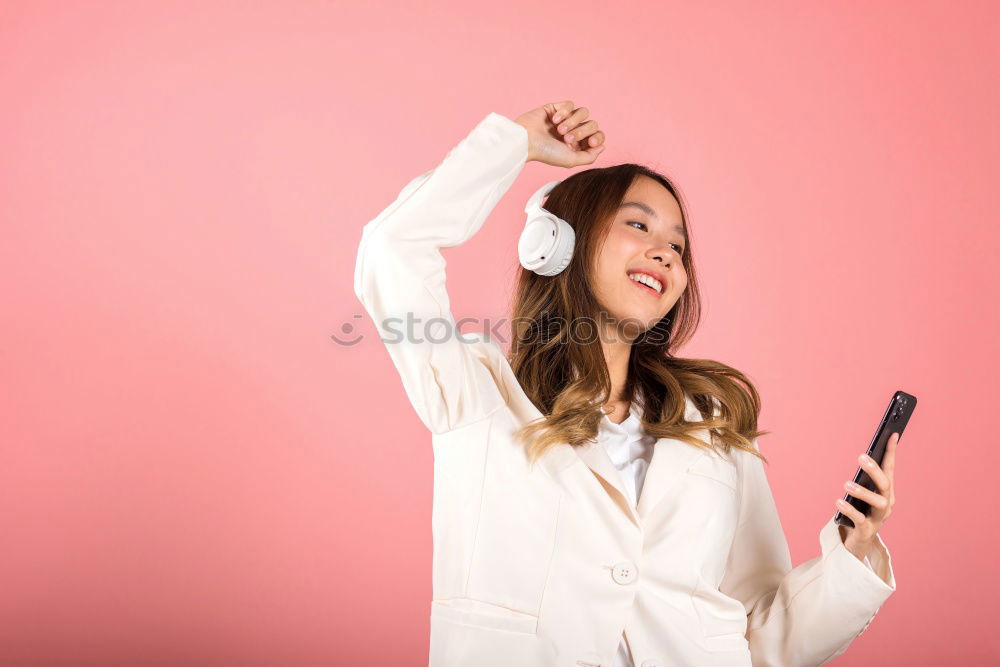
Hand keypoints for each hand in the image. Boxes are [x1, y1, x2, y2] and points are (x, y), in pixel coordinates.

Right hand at [514, 100, 605, 166]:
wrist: (527, 140)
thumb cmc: (546, 153)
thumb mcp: (571, 160)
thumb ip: (589, 156)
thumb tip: (602, 147)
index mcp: (577, 145)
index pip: (597, 136)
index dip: (598, 137)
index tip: (591, 142)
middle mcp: (572, 131)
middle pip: (592, 124)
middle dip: (582, 131)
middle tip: (566, 138)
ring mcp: (565, 119)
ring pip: (583, 112)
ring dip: (573, 121)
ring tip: (560, 129)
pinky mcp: (556, 108)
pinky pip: (570, 104)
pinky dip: (564, 112)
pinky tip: (554, 120)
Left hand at [836, 432, 898, 562]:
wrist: (859, 540)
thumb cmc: (861, 510)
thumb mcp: (863, 492)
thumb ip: (864, 477)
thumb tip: (863, 456)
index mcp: (886, 491)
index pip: (890, 468)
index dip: (891, 452)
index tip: (891, 434)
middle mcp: (886, 503)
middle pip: (885, 484)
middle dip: (875, 469)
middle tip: (861, 457)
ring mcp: (878, 517)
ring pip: (878, 503)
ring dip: (863, 492)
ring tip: (847, 484)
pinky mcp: (867, 529)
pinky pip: (860, 519)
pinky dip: (850, 509)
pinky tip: (839, 501)